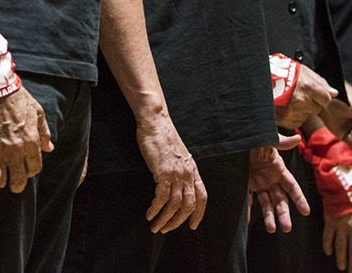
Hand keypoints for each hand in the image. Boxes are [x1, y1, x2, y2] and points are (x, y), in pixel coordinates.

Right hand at [0, 86, 53, 193]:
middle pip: (19, 179)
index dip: (31, 171)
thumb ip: (44, 132)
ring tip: (4, 174)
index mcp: (31, 140)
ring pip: (4, 178)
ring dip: (5, 178)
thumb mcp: (37, 112)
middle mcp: (17, 148)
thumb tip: (49, 147)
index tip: (27, 169)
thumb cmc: (18, 99)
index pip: (34, 168)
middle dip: (18, 183)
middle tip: (16, 180)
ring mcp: (1, 149)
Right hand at [136, 112, 206, 232]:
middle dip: (177, 222)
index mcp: (193, 170)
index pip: (202, 197)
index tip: (192, 226)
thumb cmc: (163, 137)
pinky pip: (161, 198)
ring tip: (155, 227)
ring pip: (174, 205)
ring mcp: (176, 174)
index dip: (199, 214)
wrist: (156, 122)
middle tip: (166, 230)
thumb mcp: (178, 155)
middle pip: (188, 206)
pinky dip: (155, 209)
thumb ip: (180, 169)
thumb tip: (176, 183)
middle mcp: (188, 174)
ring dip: (164, 219)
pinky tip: (149, 214)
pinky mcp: (163, 172)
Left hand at [247, 144, 308, 232]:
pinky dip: (247, 210)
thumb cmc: (253, 137)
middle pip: (280, 200)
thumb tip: (298, 138)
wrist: (233, 139)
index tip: (306, 211)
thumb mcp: (266, 140)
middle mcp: (270, 179)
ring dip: (270, 217)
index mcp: (278, 169)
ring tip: (271, 229)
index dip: (299, 199)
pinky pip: (248, 199)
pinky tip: (247, 220)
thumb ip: (281, 142)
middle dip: (284, 213)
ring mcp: (258, 183)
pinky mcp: (245, 185)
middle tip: (287, 228)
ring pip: (267, 203)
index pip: (292, 186)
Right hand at [278, 65, 337, 130]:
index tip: (313, 93)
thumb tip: (334, 93)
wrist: (261, 80)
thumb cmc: (283, 73)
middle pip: (316, 109)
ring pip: (306, 116)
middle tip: (299, 95)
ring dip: (301, 110)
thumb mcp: (304, 72)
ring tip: (290, 100)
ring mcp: (292, 111)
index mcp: (308, 87)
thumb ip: (321, 83)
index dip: (321, 97)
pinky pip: (296, 122)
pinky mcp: (284, 120)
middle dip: (311, 104)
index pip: (326, 99)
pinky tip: (285, 107)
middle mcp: (302, 101)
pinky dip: (293, 116)